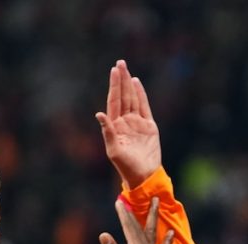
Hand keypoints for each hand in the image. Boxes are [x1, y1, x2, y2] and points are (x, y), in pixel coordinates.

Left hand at [97, 60, 160, 188]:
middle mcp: (125, 121)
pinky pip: (144, 107)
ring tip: (126, 69)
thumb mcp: (114, 150)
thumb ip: (107, 132)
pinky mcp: (149, 126)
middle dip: (121, 80)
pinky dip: (141, 95)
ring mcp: (137, 123)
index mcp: (115, 126)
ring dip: (129, 84)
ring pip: (133, 99)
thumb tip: (99, 114)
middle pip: (123, 96)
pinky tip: (137, 83)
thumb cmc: (126, 166)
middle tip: (120, 63)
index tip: (114, 71)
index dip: (114, 86)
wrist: (144, 175)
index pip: (114, 101)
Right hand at [100, 196, 174, 243]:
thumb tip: (103, 234)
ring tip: (156, 203)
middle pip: (141, 226)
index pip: (129, 227)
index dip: (124, 214)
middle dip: (135, 211)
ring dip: (153, 217)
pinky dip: (166, 240)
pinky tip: (171, 233)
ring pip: (153, 232)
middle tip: (134, 197)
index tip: (119, 201)